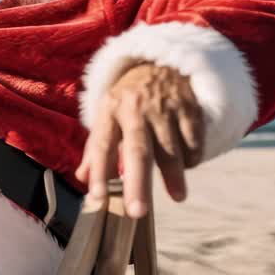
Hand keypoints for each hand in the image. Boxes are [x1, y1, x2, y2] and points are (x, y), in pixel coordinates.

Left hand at [75, 63, 204, 217]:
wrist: (161, 62)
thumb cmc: (129, 99)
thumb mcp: (107, 115)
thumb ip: (95, 148)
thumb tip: (82, 180)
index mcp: (110, 110)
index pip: (101, 145)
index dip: (98, 172)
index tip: (96, 198)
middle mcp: (136, 109)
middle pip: (137, 150)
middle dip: (137, 183)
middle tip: (137, 212)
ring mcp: (164, 107)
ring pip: (170, 148)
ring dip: (174, 175)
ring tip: (178, 196)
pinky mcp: (189, 107)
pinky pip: (192, 139)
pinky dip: (192, 157)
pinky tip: (188, 165)